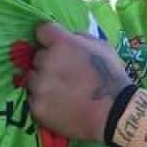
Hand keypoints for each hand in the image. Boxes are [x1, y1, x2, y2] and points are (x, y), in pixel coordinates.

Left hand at [25, 22, 132, 142]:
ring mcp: (39, 85)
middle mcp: (46, 61)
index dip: (48, 39)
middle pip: (38, 57)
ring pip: (33, 79)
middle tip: (65, 75)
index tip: (54, 46)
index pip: (42, 31)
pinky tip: (60, 107)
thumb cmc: (112, 79)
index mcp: (62, 43)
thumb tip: (67, 38)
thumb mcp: (103, 48)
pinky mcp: (36, 106)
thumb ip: (80, 38)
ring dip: (44, 83)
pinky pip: (34, 99)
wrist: (113, 115)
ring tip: (63, 93)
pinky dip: (44, 102)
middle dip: (49, 63)